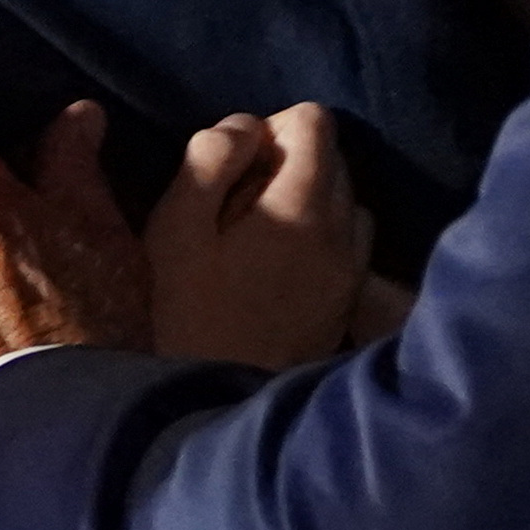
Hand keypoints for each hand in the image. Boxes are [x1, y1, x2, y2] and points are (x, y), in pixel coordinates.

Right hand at [145, 105, 369, 370]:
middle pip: (334, 157)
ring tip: (259, 236)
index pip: (314, 120)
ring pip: (345, 201)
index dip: (269, 127)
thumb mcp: (176, 227)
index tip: (235, 165)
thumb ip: (209, 160)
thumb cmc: (186, 313)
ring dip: (308, 200)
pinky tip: (280, 268)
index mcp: (304, 205)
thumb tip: (246, 126)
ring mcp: (354, 270)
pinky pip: (350, 243)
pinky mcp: (350, 302)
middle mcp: (344, 232)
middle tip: (236, 204)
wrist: (219, 408)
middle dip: (288, 163)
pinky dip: (323, 237)